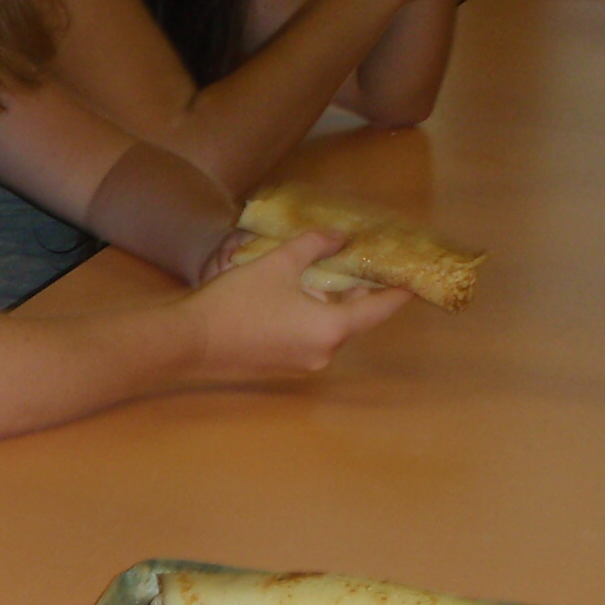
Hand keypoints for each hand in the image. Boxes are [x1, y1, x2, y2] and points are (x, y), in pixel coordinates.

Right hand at [179, 229, 412, 383]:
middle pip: (353, 320)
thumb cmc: (237, 301)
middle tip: (362, 266)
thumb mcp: (278, 264)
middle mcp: (324, 352)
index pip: (379, 309)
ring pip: (328, 330)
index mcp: (332, 328)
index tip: (415, 279)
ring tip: (325, 277)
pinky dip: (310, 320)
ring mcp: (301, 364)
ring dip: (330, 306)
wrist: (189, 340)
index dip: (399, 291)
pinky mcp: (280, 367)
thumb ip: (314, 245)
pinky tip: (294, 299)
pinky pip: (307, 339)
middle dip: (357, 293)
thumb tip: (338, 237)